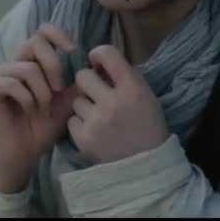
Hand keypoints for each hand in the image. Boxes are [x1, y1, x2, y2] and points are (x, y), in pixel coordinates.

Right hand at [0, 24, 80, 193]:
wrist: (25, 152)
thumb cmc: (45, 126)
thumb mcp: (68, 102)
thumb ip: (79, 82)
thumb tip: (98, 65)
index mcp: (33, 61)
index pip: (42, 31)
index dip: (58, 34)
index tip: (73, 50)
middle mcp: (15, 63)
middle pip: (35, 43)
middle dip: (53, 65)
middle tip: (59, 89)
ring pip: (27, 68)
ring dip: (41, 91)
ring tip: (43, 107)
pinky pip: (11, 83)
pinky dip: (26, 98)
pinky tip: (29, 110)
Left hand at [68, 44, 169, 164]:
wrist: (146, 167)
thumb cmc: (148, 127)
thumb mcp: (146, 96)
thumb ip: (125, 77)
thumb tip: (99, 63)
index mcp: (133, 88)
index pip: (107, 53)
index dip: (98, 55)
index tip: (97, 62)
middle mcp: (113, 102)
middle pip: (83, 76)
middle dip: (88, 82)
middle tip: (96, 93)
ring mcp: (96, 121)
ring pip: (76, 99)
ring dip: (84, 105)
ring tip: (98, 116)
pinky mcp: (84, 139)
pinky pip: (71, 120)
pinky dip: (80, 124)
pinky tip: (93, 130)